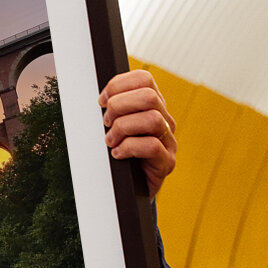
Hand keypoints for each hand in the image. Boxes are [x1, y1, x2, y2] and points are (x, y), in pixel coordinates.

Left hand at [99, 70, 176, 196]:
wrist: (129, 188)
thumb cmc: (119, 153)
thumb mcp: (114, 126)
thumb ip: (112, 109)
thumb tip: (99, 99)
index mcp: (152, 106)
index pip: (143, 79)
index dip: (119, 85)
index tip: (102, 101)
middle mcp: (164, 120)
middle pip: (148, 96)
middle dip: (119, 106)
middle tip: (106, 123)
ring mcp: (169, 141)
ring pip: (152, 119)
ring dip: (123, 128)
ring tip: (110, 141)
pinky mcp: (167, 162)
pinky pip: (152, 146)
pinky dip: (128, 148)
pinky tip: (117, 154)